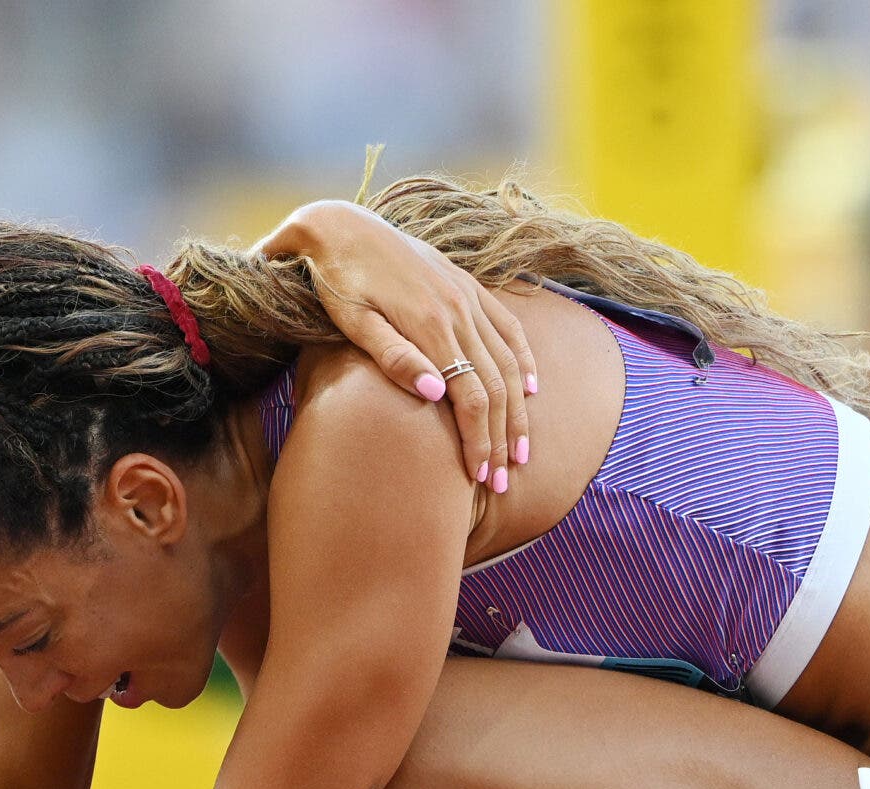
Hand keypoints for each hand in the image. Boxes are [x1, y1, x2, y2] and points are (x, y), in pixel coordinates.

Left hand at [262, 200, 536, 490]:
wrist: (339, 224)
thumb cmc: (336, 281)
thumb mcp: (353, 321)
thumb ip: (394, 357)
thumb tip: (434, 394)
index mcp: (430, 324)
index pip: (470, 396)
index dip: (479, 440)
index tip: (479, 478)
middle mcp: (458, 310)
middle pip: (495, 387)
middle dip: (500, 438)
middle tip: (500, 482)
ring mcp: (467, 297)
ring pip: (507, 363)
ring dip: (517, 411)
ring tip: (520, 451)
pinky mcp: (467, 286)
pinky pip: (508, 327)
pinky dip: (524, 360)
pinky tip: (532, 389)